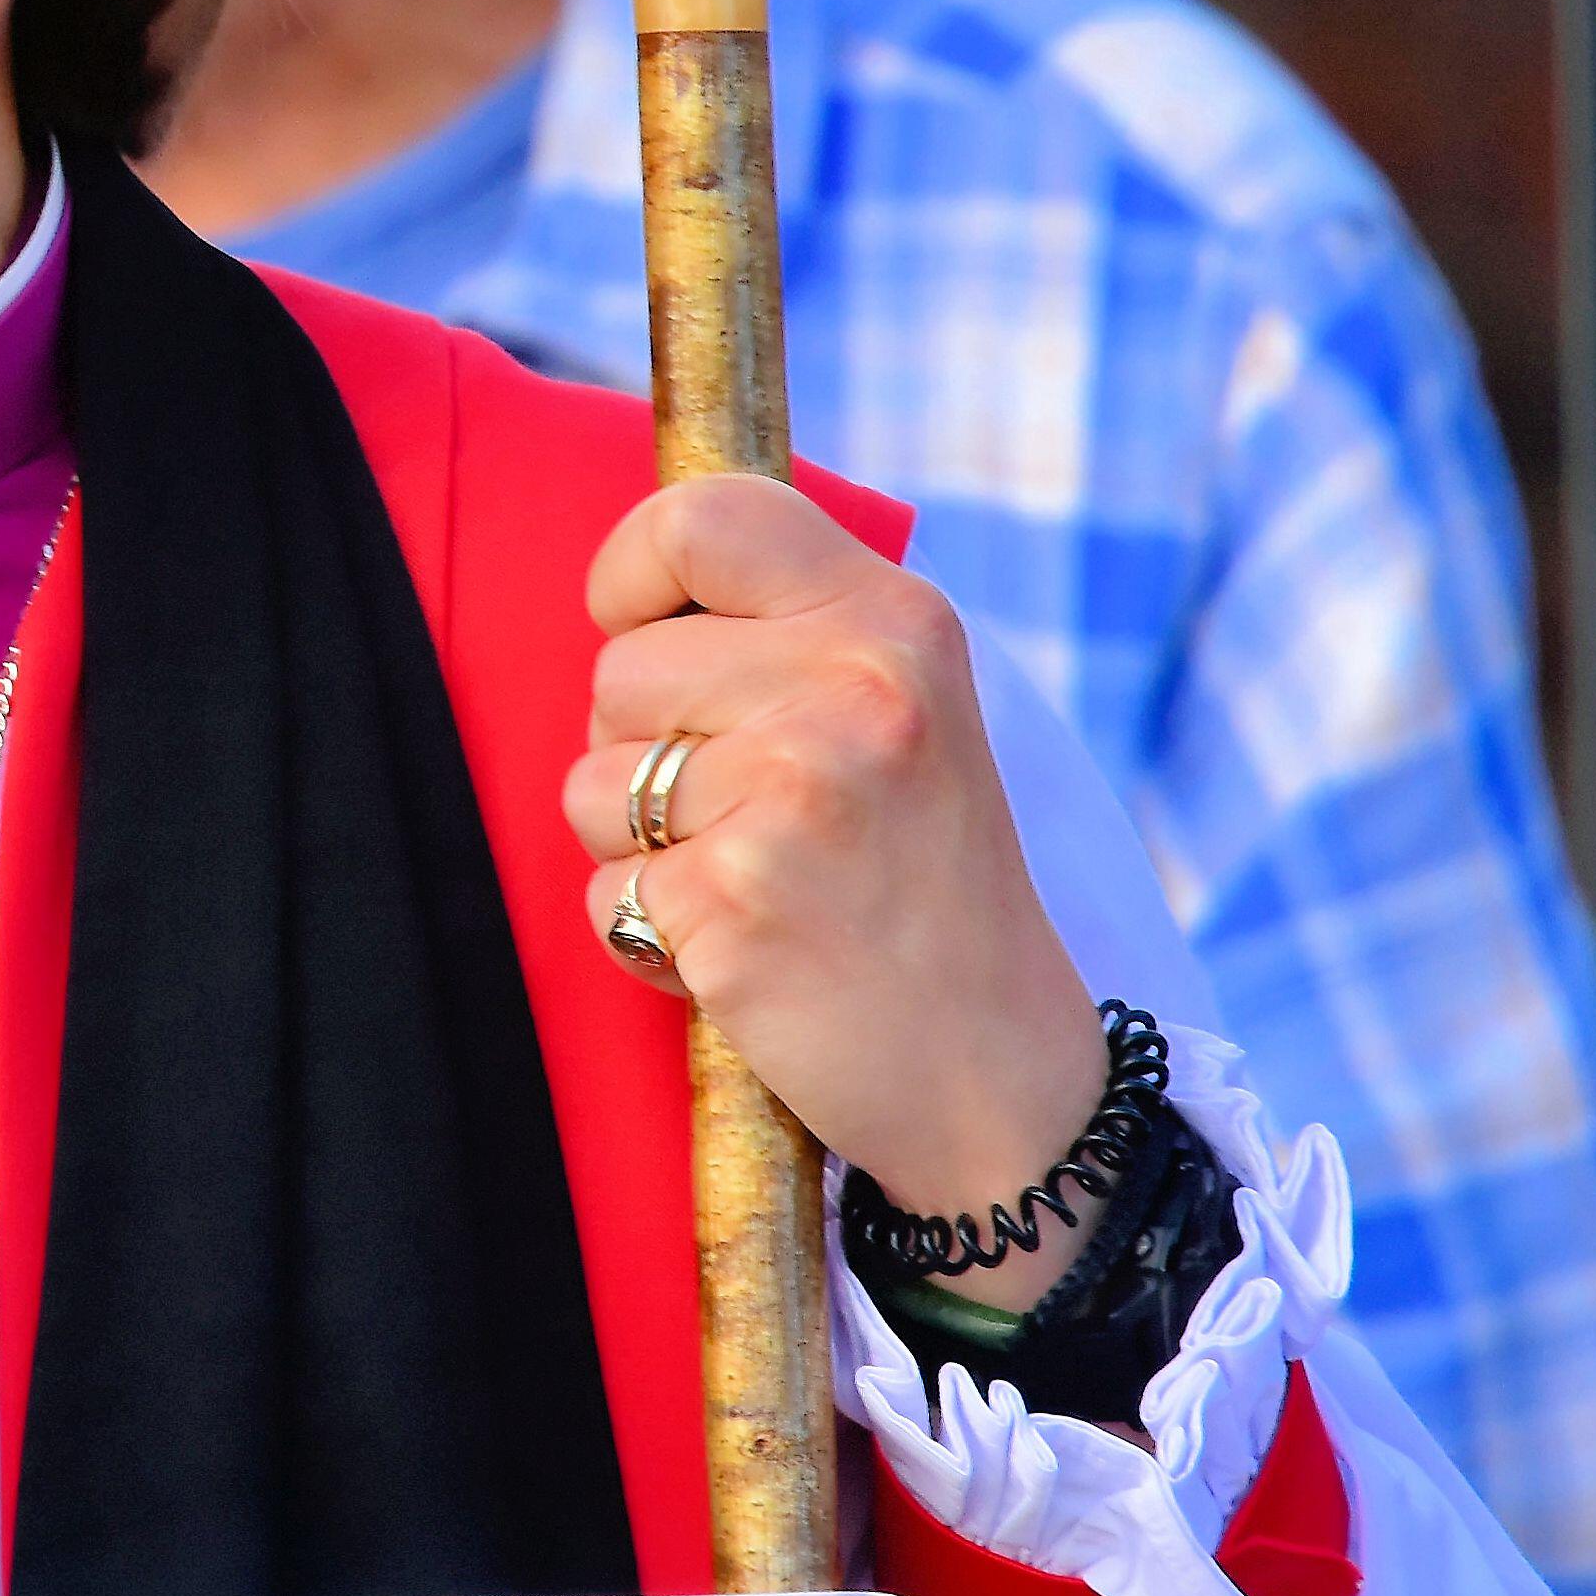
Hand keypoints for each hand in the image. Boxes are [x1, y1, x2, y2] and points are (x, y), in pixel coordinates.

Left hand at [566, 476, 1108, 1311]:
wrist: (1004, 1080)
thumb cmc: (925, 889)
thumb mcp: (908, 713)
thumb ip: (792, 633)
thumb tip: (639, 587)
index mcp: (895, 621)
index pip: (704, 516)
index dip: (634, 570)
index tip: (639, 624)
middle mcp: (852, 689)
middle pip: (618, 668)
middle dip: (646, 748)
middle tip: (758, 817)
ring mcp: (792, 794)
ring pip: (591, 782)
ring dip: (643, 846)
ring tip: (764, 884)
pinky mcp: (732, 902)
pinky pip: (603, 891)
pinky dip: (650, 935)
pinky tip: (751, 954)